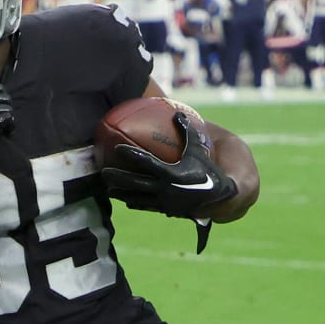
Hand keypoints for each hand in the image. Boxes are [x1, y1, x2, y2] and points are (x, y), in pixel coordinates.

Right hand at [0, 76, 13, 168]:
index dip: (2, 96)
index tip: (1, 104)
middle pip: (4, 97)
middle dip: (6, 107)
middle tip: (4, 116)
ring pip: (7, 108)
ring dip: (9, 117)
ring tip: (5, 125)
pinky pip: (8, 119)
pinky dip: (10, 125)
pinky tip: (7, 130)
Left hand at [99, 112, 237, 217]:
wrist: (221, 197)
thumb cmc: (208, 170)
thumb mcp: (198, 150)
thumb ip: (187, 132)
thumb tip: (177, 113)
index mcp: (173, 174)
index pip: (147, 162)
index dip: (131, 155)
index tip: (117, 148)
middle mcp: (166, 189)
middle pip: (135, 183)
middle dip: (117, 178)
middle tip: (103, 172)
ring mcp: (165, 202)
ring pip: (137, 198)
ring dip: (121, 194)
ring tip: (107, 189)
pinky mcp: (166, 210)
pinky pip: (146, 206)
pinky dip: (135, 203)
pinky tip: (125, 200)